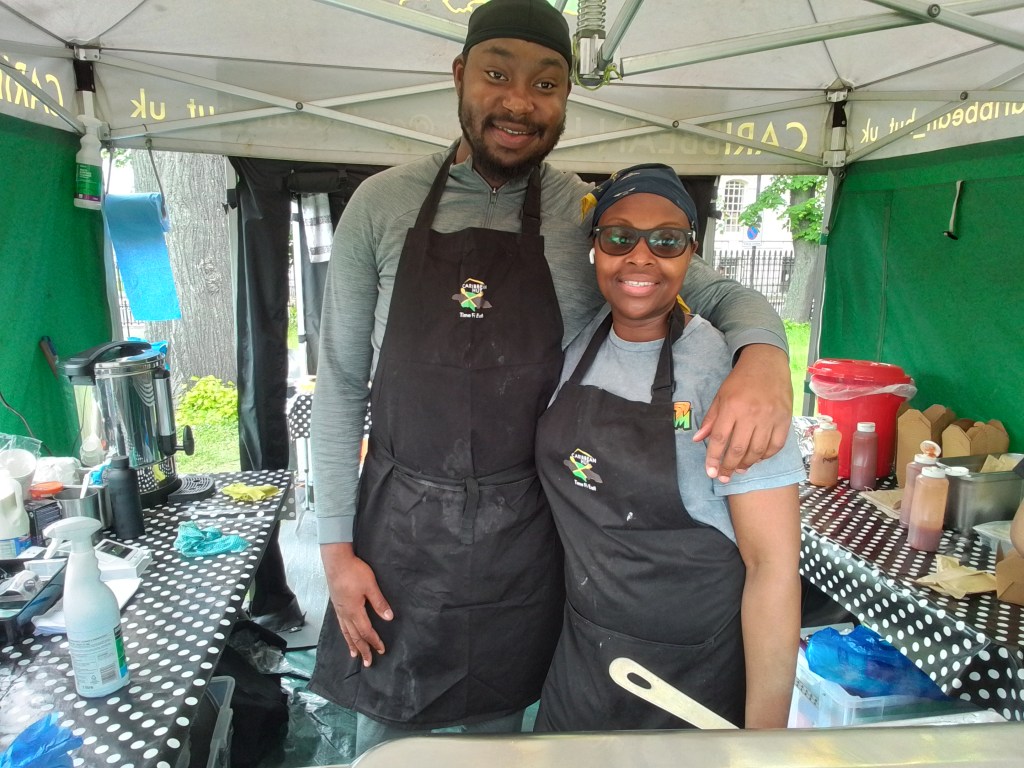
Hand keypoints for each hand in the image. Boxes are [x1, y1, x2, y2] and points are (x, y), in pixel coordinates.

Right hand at [320, 542, 392, 666]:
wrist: (336, 561)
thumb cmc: (354, 571)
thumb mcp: (371, 586)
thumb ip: (379, 602)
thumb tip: (389, 618)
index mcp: (355, 611)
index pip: (366, 631)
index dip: (374, 641)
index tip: (381, 650)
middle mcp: (345, 614)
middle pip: (355, 636)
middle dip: (362, 649)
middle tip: (368, 662)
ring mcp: (339, 610)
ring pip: (346, 632)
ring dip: (352, 644)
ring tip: (355, 655)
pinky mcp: (336, 604)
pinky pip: (340, 624)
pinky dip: (344, 633)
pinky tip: (346, 634)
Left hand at [693, 344, 791, 481]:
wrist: (767, 363)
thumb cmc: (740, 380)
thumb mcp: (720, 396)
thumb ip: (710, 419)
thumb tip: (697, 440)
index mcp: (732, 407)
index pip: (720, 439)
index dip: (713, 458)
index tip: (710, 472)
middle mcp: (751, 414)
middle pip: (738, 449)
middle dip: (729, 466)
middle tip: (724, 477)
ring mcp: (770, 418)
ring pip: (757, 451)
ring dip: (747, 464)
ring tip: (739, 469)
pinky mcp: (785, 419)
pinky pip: (776, 445)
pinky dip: (766, 456)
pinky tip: (757, 458)